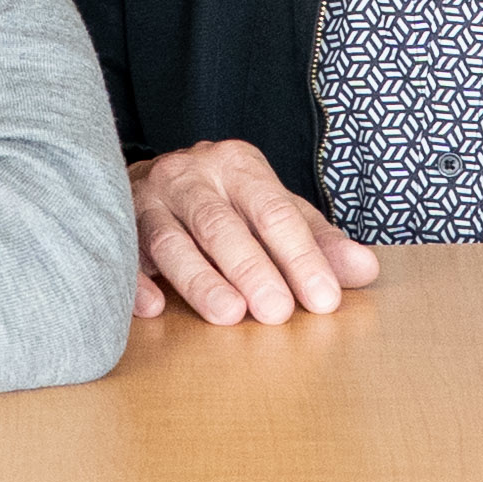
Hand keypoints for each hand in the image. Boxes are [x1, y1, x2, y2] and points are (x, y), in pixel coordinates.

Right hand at [129, 139, 379, 325]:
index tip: (324, 299)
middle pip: (221, 224)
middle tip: (278, 312)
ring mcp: (148, 200)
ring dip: (200, 279)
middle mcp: (190, 176)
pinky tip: (155, 306)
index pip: (275, 212)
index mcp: (238, 166)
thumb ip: (317, 240)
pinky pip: (123, 254)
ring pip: (172, 240)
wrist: (149, 176)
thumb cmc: (224, 202)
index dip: (301, 256)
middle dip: (252, 268)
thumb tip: (365, 270)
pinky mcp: (116, 226)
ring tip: (228, 315)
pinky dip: (137, 282)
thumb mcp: (274, 210)